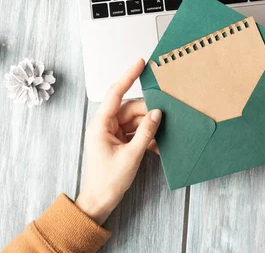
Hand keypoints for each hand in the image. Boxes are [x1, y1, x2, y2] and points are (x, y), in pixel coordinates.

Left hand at [75, 59, 160, 224]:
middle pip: (130, 108)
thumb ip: (145, 133)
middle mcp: (105, 125)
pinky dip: (146, 137)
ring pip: (135, 120)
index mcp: (101, 124)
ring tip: (162, 136)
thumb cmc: (107, 181)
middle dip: (148, 112)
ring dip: (149, 127)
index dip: (128, 76)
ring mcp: (112, 133)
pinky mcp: (118, 142)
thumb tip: (156, 114)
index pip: (115, 93)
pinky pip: (135, 132)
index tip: (140, 62)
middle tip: (166, 116)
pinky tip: (157, 145)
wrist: (98, 202)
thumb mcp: (131, 156)